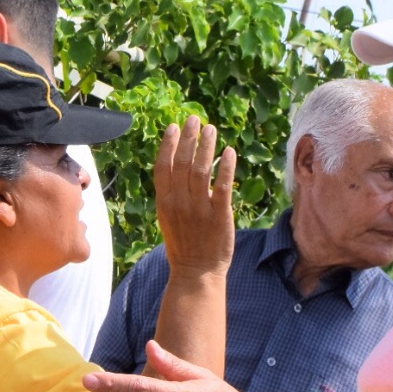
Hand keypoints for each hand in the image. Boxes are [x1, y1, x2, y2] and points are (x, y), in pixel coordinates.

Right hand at [156, 115, 235, 277]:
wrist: (196, 272)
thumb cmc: (183, 245)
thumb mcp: (168, 218)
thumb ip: (172, 195)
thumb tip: (179, 169)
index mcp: (165, 202)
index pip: (163, 166)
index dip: (168, 144)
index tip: (174, 127)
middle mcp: (180, 203)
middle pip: (183, 163)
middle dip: (189, 138)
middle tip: (195, 119)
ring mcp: (199, 209)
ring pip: (201, 170)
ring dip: (207, 147)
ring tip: (211, 129)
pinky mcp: (219, 216)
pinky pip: (222, 186)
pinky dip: (226, 167)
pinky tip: (229, 152)